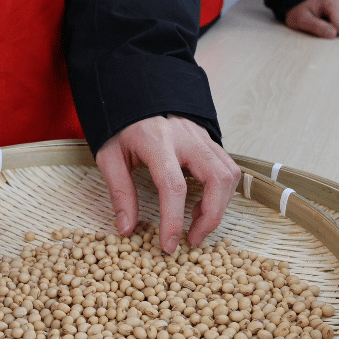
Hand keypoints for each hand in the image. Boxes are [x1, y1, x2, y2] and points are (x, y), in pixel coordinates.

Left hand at [95, 115, 240, 253]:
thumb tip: (127, 229)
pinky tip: (201, 204)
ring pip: (229, 174)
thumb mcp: (109, 156)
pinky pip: (229, 169)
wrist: (136, 93)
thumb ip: (120, 192)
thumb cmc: (122, 127)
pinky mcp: (211, 140)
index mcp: (157, 142)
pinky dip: (222, 193)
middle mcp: (187, 138)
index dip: (174, 220)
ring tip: (196, 222)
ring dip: (219, 205)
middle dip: (211, 216)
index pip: (174, 186)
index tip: (169, 245)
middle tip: (192, 240)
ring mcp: (203, 137)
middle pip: (217, 179)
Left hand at [284, 0, 338, 38]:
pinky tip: (330, 22)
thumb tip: (333, 35)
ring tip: (325, 23)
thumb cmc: (300, 11)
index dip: (329, 30)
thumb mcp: (301, 20)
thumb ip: (316, 27)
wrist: (300, 2)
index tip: (318, 25)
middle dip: (336, 31)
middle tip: (321, 24)